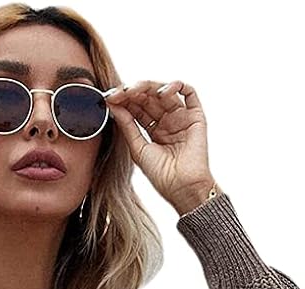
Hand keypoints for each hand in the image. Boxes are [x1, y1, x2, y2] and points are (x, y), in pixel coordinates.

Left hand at [105, 79, 219, 214]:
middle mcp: (167, 120)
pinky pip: (189, 93)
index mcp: (152, 129)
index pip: (137, 107)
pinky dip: (177, 85)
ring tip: (135, 91)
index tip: (109, 97)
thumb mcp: (138, 148)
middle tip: (119, 92)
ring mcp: (181, 117)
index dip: (124, 100)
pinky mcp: (195, 116)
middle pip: (148, 97)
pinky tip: (163, 91)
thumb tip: (112, 104)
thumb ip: (127, 125)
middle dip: (133, 92)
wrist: (182, 187)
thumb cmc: (161, 175)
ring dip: (149, 87)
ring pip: (165, 91)